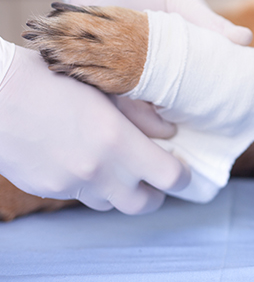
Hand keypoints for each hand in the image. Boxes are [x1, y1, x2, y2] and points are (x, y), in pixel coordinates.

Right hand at [0, 43, 189, 213]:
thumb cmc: (46, 77)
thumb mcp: (102, 85)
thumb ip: (140, 114)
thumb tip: (168, 132)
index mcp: (116, 140)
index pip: (169, 177)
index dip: (181, 175)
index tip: (180, 167)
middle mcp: (96, 169)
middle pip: (144, 205)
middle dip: (155, 193)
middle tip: (155, 177)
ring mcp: (69, 183)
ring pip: (109, 203)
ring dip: (120, 191)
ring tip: (117, 166)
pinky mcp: (45, 188)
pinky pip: (78, 195)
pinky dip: (88, 184)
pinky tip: (81, 159)